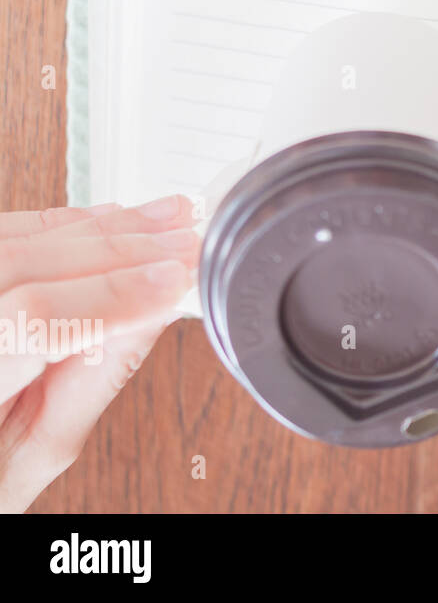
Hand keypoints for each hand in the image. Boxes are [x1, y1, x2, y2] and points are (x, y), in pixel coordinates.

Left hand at [0, 196, 198, 511]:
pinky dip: (70, 222)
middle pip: (25, 265)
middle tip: (188, 245)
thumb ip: (91, 382)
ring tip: (171, 221)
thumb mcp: (35, 451)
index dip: (112, 294)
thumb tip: (154, 314)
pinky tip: (118, 218)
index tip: (176, 281)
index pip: (32, 322)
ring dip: (105, 228)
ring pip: (18, 238)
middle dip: (121, 251)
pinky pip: (9, 232)